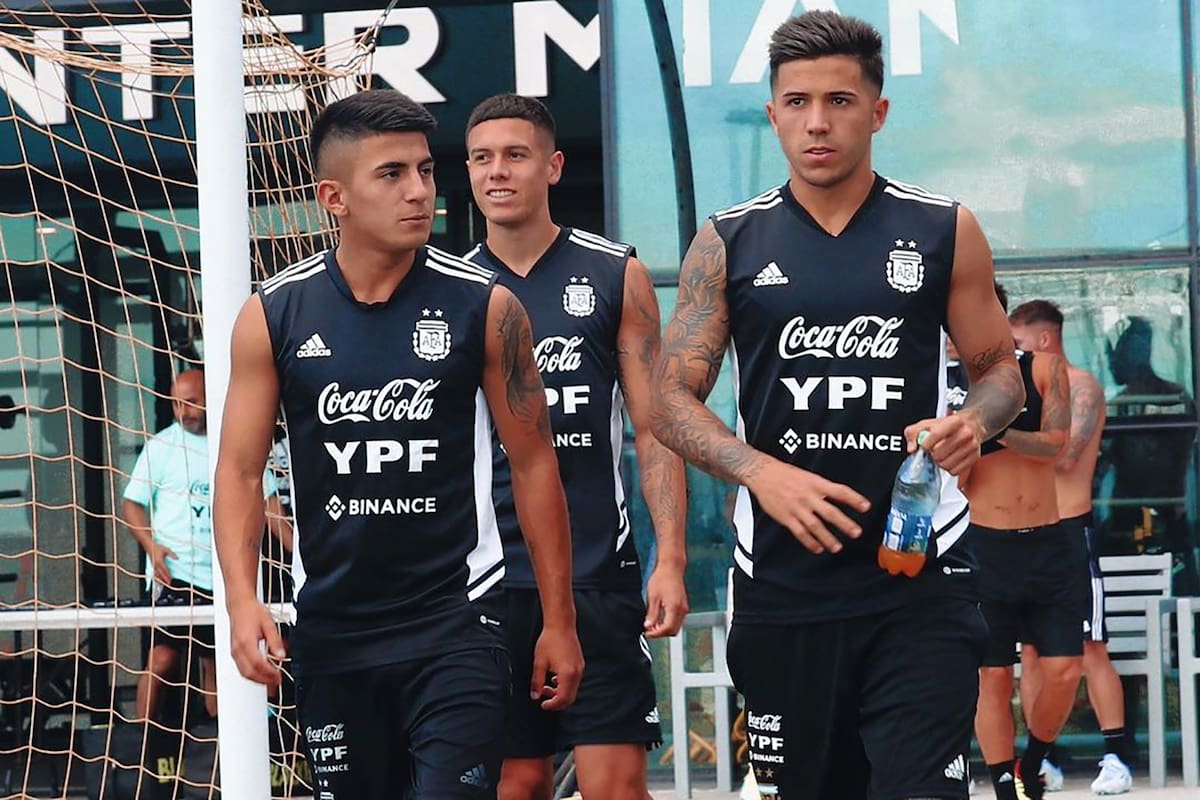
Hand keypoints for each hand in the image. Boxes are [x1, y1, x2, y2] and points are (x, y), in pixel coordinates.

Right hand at [149, 543, 176, 585]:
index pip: (165, 570)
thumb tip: (177, 558)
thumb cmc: (157, 548)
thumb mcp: (166, 549)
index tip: (171, 579)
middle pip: (161, 574)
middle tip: (168, 584)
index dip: (168, 575)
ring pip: (157, 575)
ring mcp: (153, 566)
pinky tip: (159, 580)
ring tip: (164, 584)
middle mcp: (156, 565)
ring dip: (160, 580)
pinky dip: (157, 577)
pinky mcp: (153, 566)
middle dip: (165, 580)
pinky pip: (155, 573)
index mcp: (159, 561)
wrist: (149, 546)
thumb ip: (172, 554)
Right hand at [228, 597, 284, 687]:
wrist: (239, 605)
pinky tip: (261, 674)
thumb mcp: (269, 624)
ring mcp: (234, 652)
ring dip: (257, 680)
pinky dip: (252, 674)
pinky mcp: (234, 652)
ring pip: (244, 673)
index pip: (257, 664)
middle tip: (276, 682)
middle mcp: (237, 649)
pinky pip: (241, 668)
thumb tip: (282, 656)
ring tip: (271, 681)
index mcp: (246, 642)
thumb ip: (275, 641)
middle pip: (249, 673)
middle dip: (264, 680)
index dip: (269, 673)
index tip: (279, 676)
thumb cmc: (253, 612)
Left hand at [530, 624, 583, 710]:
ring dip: (560, 693)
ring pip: (573, 690)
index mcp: (567, 674)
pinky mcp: (580, 664)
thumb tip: (535, 695)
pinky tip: (554, 678)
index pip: (562, 698)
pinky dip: (565, 685)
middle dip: (557, 701)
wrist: (561, 625)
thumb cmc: (550, 640)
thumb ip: (536, 682)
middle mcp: (576, 673)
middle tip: (545, 699)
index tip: (543, 705)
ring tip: (546, 687)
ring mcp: (580, 668)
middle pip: (570, 698)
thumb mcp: (539, 663)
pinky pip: (575, 681)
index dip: (552, 705)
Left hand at [644, 561, 688, 637]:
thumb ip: (652, 614)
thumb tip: (648, 626)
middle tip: (649, 630)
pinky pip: (677, 620)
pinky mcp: (683, 606)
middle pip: (673, 631)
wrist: (671, 568)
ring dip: (665, 629)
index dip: (656, 634)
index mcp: (674, 608)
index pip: (667, 629)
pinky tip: (660, 619)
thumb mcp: (653, 597)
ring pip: (676, 627)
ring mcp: (684, 608)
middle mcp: (682, 610)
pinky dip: (669, 623)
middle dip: (661, 633)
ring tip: (653, 625)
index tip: (647, 633)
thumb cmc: (662, 578)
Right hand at [747, 459, 869, 553]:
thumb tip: (840, 498)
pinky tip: (818, 548)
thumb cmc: (786, 474)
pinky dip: (810, 542)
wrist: (763, 474)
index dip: (854, 499)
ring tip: (837, 547)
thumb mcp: (808, 476)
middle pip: (830, 512)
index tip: (866, 507)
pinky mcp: (786, 517)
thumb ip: (822, 488)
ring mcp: (797, 508)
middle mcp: (808, 496)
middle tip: (856, 532)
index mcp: (816, 483)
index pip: (839, 491)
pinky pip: (800, 532)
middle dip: (844, 523)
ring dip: (828, 538)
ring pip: (815, 526)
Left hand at [904, 414, 982, 475]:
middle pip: (939, 453)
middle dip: (931, 455)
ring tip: (939, 456)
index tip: (922, 448)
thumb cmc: (948, 425)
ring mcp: (971, 446)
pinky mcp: (974, 457)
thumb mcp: (928, 423)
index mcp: (954, 422)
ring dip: (939, 463)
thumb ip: (913, 432)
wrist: (972, 424)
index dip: (925, 444)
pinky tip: (948, 460)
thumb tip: (912, 448)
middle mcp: (965, 433)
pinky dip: (948, 468)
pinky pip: (955, 471)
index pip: (936, 434)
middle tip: (931, 452)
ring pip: (946, 464)